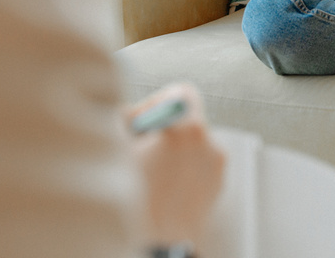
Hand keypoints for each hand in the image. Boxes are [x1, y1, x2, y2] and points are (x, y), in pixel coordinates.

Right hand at [127, 83, 225, 245]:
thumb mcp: (118, 150)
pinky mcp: (216, 187)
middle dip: (161, 128)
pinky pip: (198, 165)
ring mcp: (215, 168)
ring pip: (191, 143)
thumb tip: (127, 112)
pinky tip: (162, 185)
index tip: (143, 121)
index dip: (157, 101)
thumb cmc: (137, 202)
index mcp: (188, 128)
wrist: (158, 244)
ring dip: (171, 149)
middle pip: (186, 118)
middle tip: (140, 146)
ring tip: (149, 170)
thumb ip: (125, 120)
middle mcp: (208, 144)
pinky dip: (181, 168)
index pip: (181, 92)